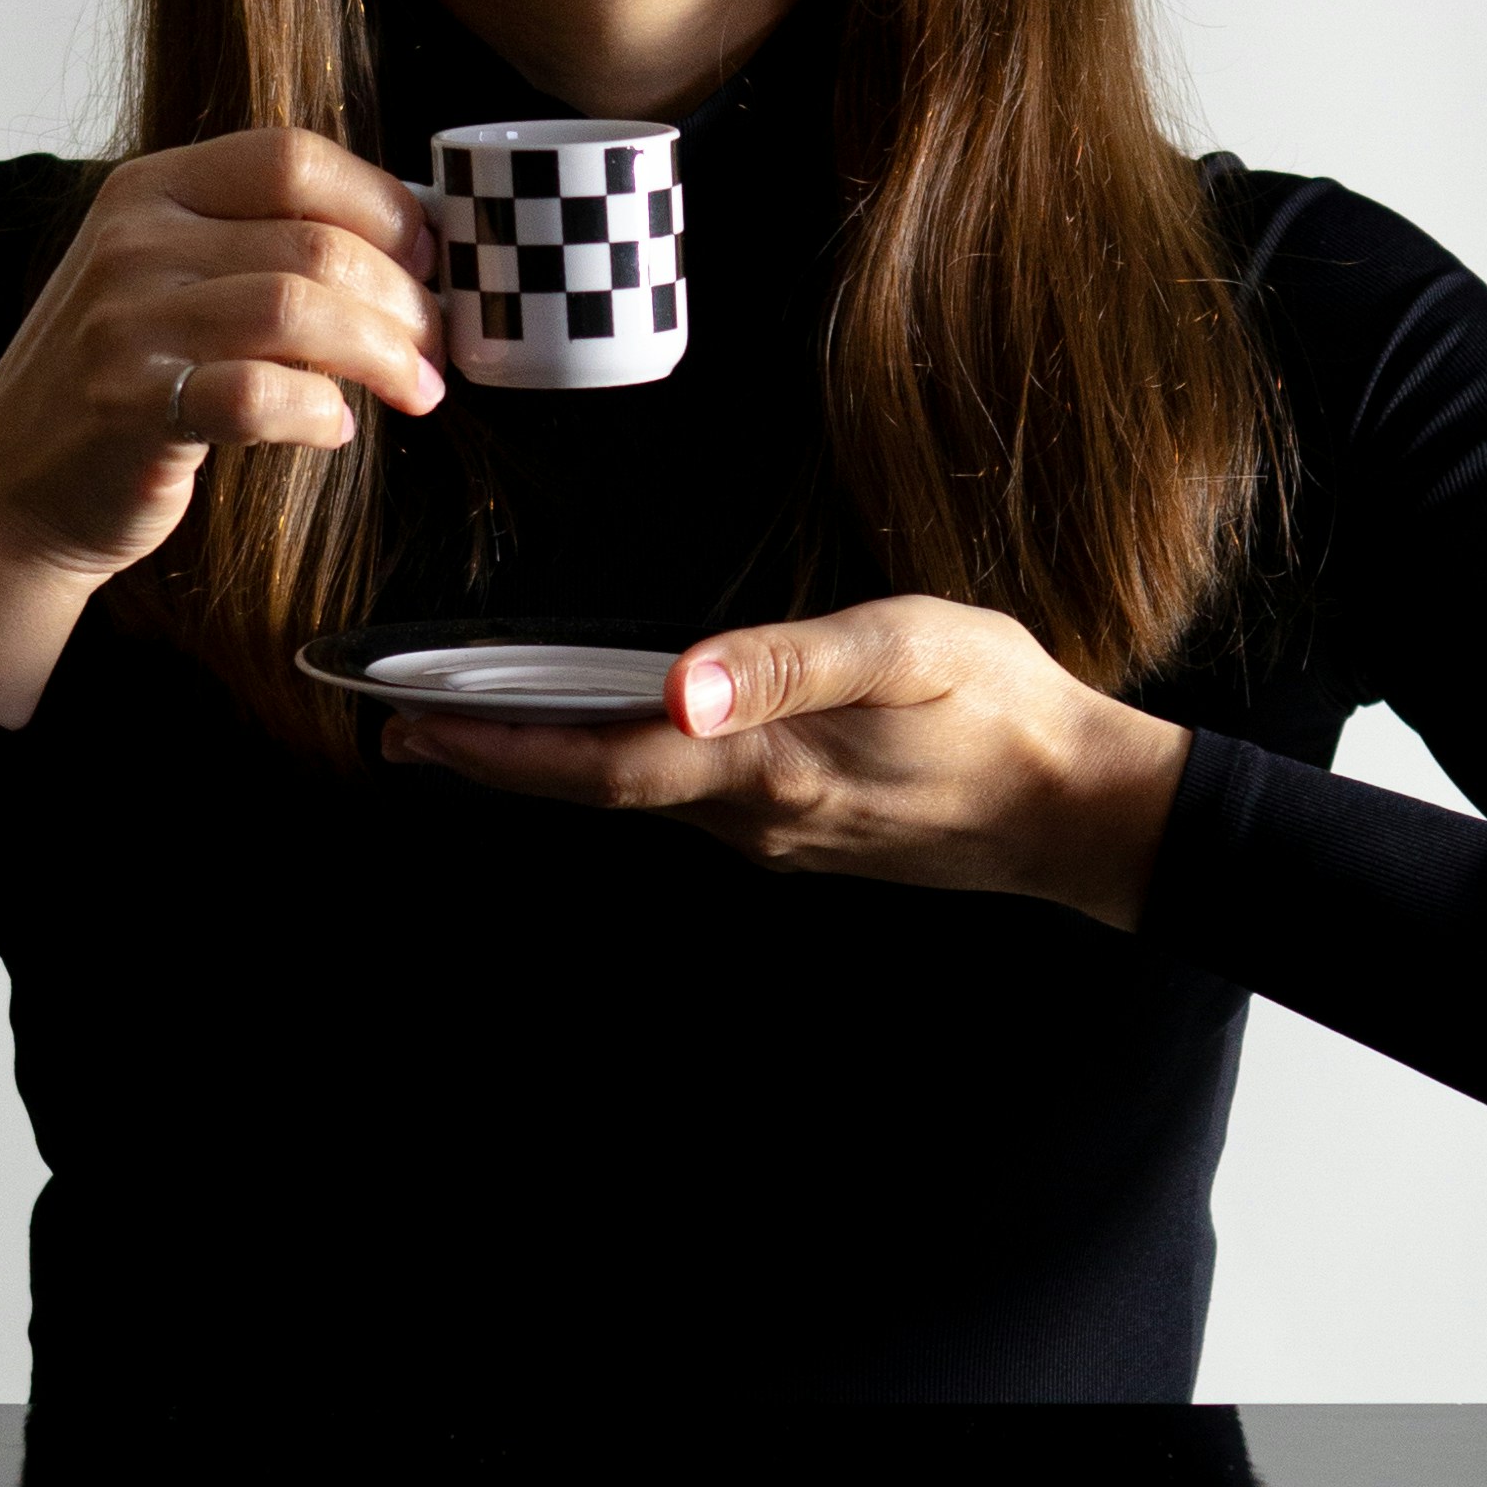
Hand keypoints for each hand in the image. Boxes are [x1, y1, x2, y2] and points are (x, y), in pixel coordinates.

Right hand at [0, 128, 446, 727]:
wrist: (13, 487)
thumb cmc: (122, 384)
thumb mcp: (170, 281)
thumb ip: (258, 247)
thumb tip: (412, 244)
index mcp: (151, 188)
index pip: (293, 157)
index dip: (384, 204)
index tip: (432, 257)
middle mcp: (132, 240)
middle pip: (315, 241)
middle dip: (404, 299)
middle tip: (436, 348)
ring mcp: (124, 321)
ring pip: (300, 310)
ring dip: (383, 356)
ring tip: (415, 392)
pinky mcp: (130, 406)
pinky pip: (260, 394)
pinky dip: (319, 411)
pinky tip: (335, 427)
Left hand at [382, 595, 1193, 927]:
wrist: (1083, 812)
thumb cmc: (1004, 713)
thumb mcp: (907, 653)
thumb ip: (789, 662)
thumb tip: (679, 685)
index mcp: (767, 767)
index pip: (601, 764)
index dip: (499, 752)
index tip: (412, 732)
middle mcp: (756, 817)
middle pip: (600, 790)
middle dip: (497, 762)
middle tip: (403, 734)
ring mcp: (777, 833)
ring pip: (641, 798)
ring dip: (557, 766)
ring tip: (481, 728)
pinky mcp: (803, 831)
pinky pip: (690, 799)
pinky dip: (626, 768)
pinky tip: (612, 736)